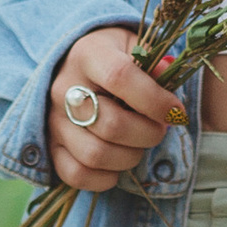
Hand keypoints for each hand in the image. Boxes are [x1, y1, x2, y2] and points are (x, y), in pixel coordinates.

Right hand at [46, 29, 185, 193]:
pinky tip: (118, 164)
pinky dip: (104, 178)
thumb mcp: (134, 47)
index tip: (176, 111)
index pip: (120, 77)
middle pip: (110, 124)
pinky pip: (76, 174)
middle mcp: (64, 88)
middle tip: (160, 129)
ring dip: (129, 157)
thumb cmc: (113, 57)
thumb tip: (168, 70)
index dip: (154, 99)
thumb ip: (153, 63)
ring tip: (139, 145)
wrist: (73, 66)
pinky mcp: (50, 147)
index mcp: (88, 54)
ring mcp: (54, 120)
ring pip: (94, 155)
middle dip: (148, 134)